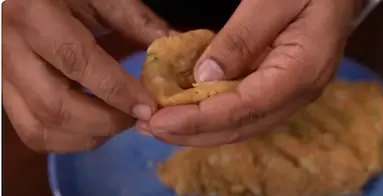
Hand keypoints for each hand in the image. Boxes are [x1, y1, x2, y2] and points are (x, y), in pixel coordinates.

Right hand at [2, 0, 168, 152]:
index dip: (116, 90)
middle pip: (54, 105)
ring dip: (87, 136)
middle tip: (136, 117)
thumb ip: (138, 22)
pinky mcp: (5, 94)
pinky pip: (32, 132)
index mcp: (34, 15)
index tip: (148, 107)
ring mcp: (2, 76)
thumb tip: (175, 51)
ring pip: (39, 128)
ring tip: (118, 122)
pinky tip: (95, 126)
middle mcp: (8, 50)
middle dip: (105, 121)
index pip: (76, 60)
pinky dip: (69, 139)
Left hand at [137, 0, 360, 145]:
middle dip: (192, 132)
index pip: (245, 106)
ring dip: (199, 130)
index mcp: (302, 71)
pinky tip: (186, 112)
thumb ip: (242, 36)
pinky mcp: (280, 90)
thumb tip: (203, 77)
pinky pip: (244, 112)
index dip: (200, 118)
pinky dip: (212, 116)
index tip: (159, 120)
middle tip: (149, 127)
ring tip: (159, 126)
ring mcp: (291, 95)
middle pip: (241, 126)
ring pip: (241, 125)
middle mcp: (298, 93)